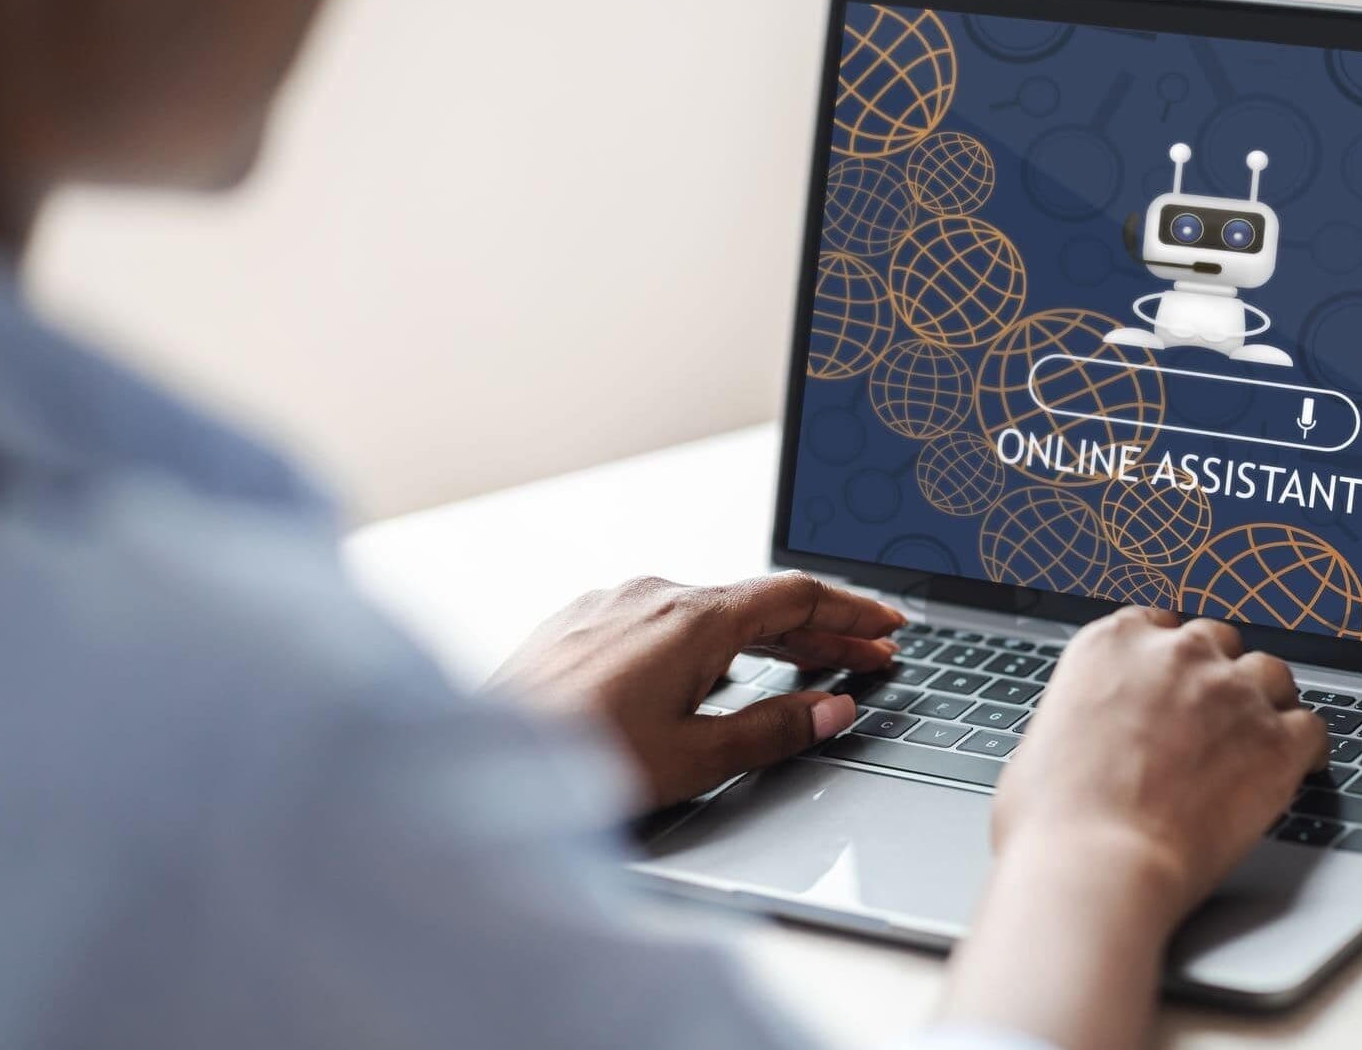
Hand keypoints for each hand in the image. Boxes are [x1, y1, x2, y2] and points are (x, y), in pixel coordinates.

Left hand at [490, 572, 903, 808]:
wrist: (472, 765)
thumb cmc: (577, 764)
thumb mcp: (695, 757)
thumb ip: (774, 730)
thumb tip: (833, 711)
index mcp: (693, 619)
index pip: (797, 599)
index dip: (853, 613)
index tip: (889, 626)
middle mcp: (653, 595)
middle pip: (757, 603)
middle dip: (820, 631)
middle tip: (867, 655)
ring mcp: (611, 604)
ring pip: (708, 610)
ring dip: (762, 636)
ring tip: (801, 664)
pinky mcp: (579, 623)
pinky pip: (661, 620)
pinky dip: (707, 639)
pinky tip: (711, 670)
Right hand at [996, 606, 1327, 919]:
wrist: (1096, 864)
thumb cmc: (1054, 820)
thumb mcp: (1040, 743)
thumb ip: (1078, 718)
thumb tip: (1084, 741)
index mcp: (1111, 645)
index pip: (1156, 623)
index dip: (1167, 656)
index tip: (1171, 678)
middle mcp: (1177, 654)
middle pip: (1217, 641)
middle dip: (1216, 674)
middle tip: (1211, 715)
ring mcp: (1232, 693)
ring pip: (1271, 674)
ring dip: (1266, 701)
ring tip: (1259, 735)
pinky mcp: (1276, 741)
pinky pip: (1311, 728)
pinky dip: (1306, 748)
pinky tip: (1300, 766)